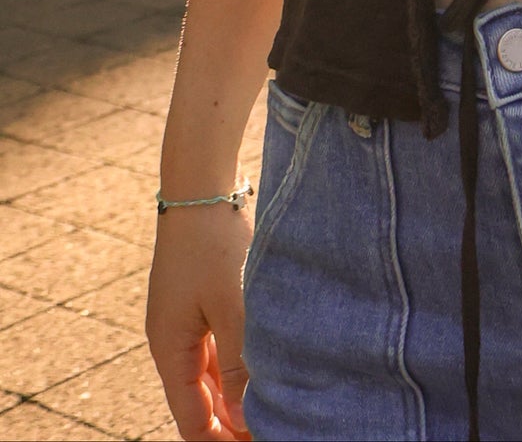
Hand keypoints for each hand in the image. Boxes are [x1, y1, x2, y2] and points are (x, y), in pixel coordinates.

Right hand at [147, 206, 252, 439]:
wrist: (201, 187)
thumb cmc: (214, 243)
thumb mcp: (231, 306)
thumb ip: (237, 363)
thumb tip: (241, 416)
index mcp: (170, 349)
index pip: (190, 418)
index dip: (219, 441)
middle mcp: (171, 340)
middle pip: (199, 401)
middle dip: (230, 423)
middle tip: (270, 430)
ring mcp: (184, 320)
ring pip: (210, 375)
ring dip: (235, 395)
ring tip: (271, 410)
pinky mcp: (199, 301)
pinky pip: (215, 348)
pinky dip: (235, 366)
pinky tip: (262, 371)